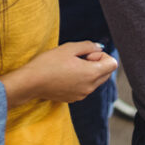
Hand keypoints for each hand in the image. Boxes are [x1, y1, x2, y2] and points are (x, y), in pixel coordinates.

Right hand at [0, 41, 117, 107]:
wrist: (31, 82)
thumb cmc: (49, 63)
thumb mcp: (69, 48)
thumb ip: (89, 46)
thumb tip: (99, 47)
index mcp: (91, 73)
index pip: (112, 64)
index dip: (101, 55)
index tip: (87, 54)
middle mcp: (90, 87)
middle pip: (106, 73)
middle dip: (97, 63)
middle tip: (78, 59)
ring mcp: (82, 94)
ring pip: (95, 81)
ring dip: (88, 72)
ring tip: (70, 67)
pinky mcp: (74, 98)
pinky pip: (85, 87)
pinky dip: (80, 80)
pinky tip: (65, 75)